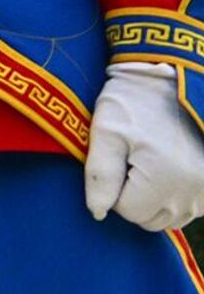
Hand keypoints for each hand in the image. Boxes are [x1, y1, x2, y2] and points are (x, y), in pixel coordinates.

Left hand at [85, 62, 203, 230]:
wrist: (175, 75)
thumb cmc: (135, 100)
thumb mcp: (106, 131)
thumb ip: (100, 176)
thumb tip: (98, 214)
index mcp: (166, 179)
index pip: (126, 211)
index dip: (114, 188)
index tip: (120, 157)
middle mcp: (194, 191)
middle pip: (149, 219)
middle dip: (134, 196)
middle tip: (134, 157)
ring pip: (169, 216)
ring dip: (154, 198)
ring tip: (152, 159)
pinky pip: (188, 208)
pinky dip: (174, 195)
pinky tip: (168, 165)